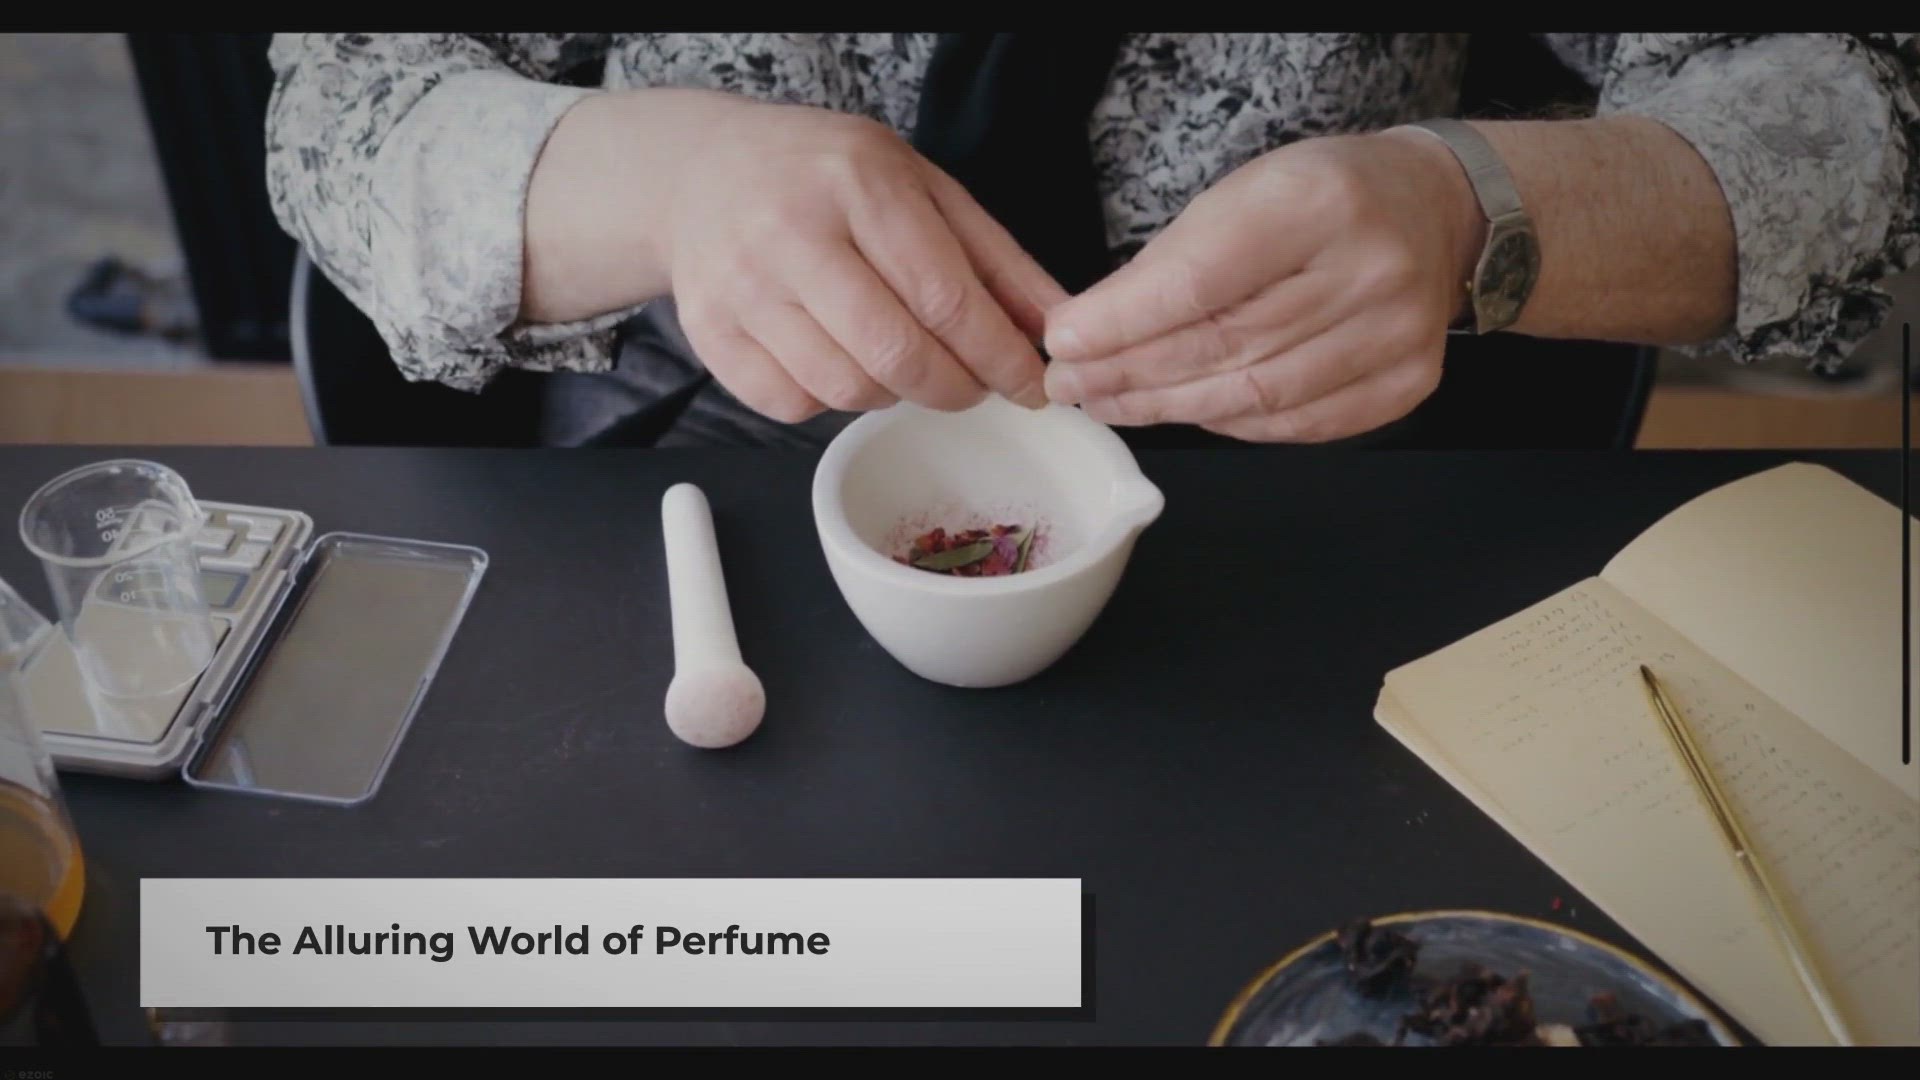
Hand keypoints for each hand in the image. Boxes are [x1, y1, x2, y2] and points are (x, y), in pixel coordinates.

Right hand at [526, 89, 1064, 422]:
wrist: (703, 172)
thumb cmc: (828, 178)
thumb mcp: (922, 188)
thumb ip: (995, 259)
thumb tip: (1056, 329)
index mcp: (859, 187)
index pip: (946, 298)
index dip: (999, 357)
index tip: (1033, 386)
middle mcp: (792, 235)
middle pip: (896, 355)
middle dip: (954, 388)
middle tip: (972, 386)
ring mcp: (742, 289)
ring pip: (846, 390)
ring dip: (893, 394)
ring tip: (901, 362)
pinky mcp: (711, 335)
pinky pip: (793, 406)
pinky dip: (831, 401)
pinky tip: (841, 361)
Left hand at [1040, 129, 1484, 441]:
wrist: (1433, 210)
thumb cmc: (1319, 198)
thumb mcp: (1242, 194)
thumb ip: (1170, 262)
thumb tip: (1086, 333)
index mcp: (1319, 203)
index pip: (1200, 281)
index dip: (1123, 322)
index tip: (1063, 343)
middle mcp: (1369, 272)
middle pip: (1224, 347)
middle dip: (1131, 372)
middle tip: (1072, 385)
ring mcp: (1395, 336)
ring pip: (1255, 397)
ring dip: (1167, 407)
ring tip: (1110, 404)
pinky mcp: (1406, 383)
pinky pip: (1296, 425)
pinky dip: (1230, 423)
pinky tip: (1186, 412)